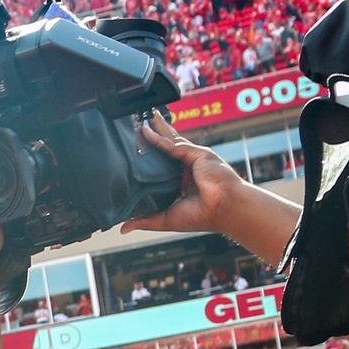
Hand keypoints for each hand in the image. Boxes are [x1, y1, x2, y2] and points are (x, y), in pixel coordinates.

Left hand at [122, 114, 258, 238]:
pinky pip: (174, 145)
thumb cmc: (203, 215)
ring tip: (141, 119)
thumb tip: (123, 228)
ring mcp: (194, 158)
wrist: (224, 209)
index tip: (136, 146)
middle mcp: (188, 166)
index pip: (164, 161)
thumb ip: (145, 220)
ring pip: (170, 139)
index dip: (152, 153)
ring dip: (156, 128)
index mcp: (183, 179)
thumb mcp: (166, 219)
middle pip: (167, 145)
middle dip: (155, 133)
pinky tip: (146, 133)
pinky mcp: (197, 154)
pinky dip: (159, 139)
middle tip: (138, 123)